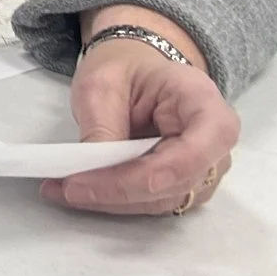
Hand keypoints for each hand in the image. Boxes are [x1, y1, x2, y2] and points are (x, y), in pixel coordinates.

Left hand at [41, 4, 238, 216]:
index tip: (110, 181)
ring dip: (112, 201)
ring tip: (62, 190)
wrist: (138, 75)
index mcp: (204, 104)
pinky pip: (151, 204)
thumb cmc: (127, 72)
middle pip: (175, 182)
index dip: (156, 173)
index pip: (195, 150)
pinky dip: (114, 201)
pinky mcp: (183, 187)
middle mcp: (214, 144)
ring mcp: (203, 170)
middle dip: (119, 190)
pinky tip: (80, 192)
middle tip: (67, 187)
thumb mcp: (103, 84)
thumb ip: (102, 126)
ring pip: (161, 200)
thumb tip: (94, 171)